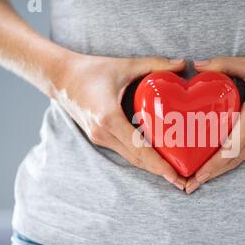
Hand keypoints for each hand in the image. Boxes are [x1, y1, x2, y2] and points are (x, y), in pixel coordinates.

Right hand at [52, 53, 186, 189]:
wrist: (59, 77)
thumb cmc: (90, 70)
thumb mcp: (125, 65)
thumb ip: (155, 64)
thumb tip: (182, 64)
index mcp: (110, 118)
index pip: (140, 149)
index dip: (160, 166)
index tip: (177, 177)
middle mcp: (103, 133)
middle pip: (137, 160)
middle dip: (161, 172)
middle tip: (184, 181)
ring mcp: (99, 138)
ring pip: (131, 158)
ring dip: (151, 167)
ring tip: (174, 172)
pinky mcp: (98, 137)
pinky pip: (124, 151)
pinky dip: (141, 157)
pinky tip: (157, 157)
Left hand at [185, 55, 244, 193]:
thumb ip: (223, 63)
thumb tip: (195, 65)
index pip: (231, 148)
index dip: (213, 164)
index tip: (197, 176)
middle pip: (232, 161)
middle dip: (210, 175)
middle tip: (189, 186)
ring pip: (239, 159)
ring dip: (218, 170)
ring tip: (199, 178)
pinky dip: (229, 161)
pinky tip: (217, 162)